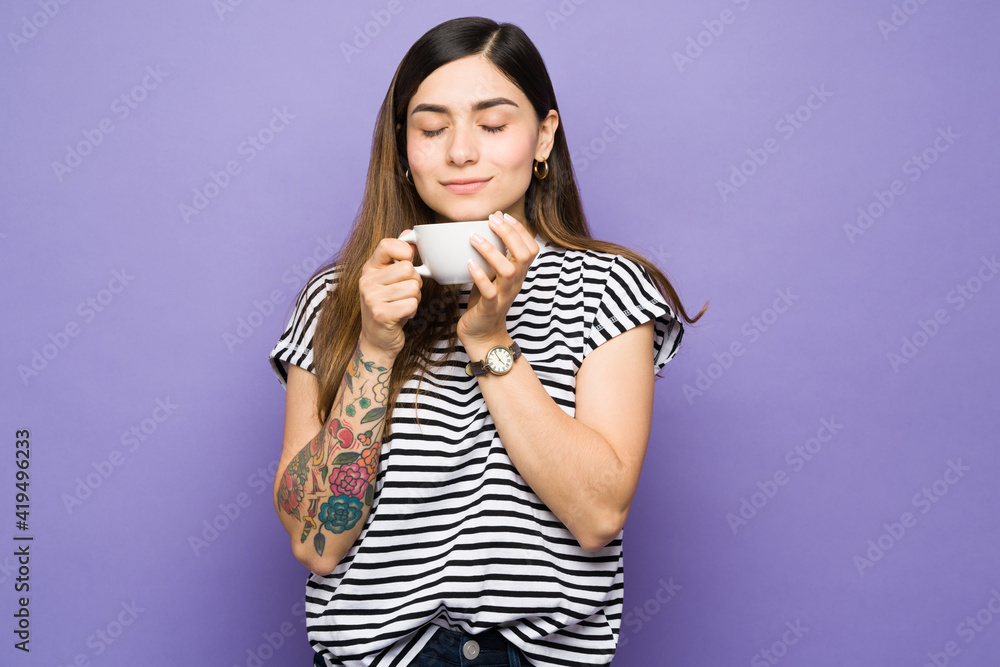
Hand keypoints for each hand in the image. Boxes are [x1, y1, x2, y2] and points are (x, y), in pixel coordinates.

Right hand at [358, 233, 421, 359]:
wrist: (377, 340)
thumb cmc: (388, 307)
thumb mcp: (390, 280)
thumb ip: (399, 257)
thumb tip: (409, 233)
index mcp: (369, 268)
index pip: (387, 245)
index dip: (405, 250)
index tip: (408, 260)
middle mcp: (367, 281)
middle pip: (409, 269)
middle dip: (415, 283)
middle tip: (405, 294)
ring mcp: (371, 297)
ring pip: (413, 287)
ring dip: (415, 299)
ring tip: (402, 305)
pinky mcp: (380, 314)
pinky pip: (412, 303)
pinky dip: (412, 310)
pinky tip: (402, 315)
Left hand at [458, 211, 538, 349]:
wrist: (482, 335)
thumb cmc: (485, 301)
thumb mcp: (492, 275)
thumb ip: (492, 256)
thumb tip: (484, 229)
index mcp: (518, 274)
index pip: (531, 248)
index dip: (521, 230)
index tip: (504, 216)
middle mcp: (515, 283)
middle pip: (524, 255)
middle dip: (510, 234)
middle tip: (492, 220)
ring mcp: (504, 295)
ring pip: (508, 270)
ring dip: (492, 251)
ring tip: (475, 238)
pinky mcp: (490, 307)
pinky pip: (489, 291)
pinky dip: (479, 276)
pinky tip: (469, 264)